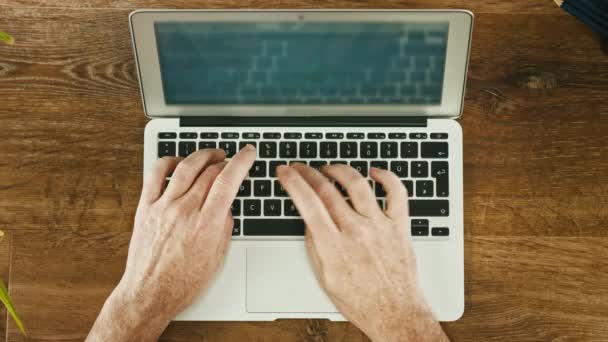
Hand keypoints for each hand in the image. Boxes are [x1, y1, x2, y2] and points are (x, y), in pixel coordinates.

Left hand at [87, 146, 255, 341]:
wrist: (150, 293)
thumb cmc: (183, 282)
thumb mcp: (217, 257)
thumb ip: (225, 227)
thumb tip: (227, 207)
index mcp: (207, 224)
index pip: (228, 181)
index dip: (241, 161)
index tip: (248, 153)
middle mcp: (185, 211)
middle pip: (209, 172)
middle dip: (225, 161)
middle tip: (230, 160)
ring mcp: (163, 207)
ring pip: (185, 167)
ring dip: (201, 155)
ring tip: (211, 155)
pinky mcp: (146, 207)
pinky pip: (155, 174)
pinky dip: (169, 161)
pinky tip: (178, 161)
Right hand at [277, 163, 446, 341]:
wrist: (396, 314)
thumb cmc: (362, 302)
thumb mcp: (325, 278)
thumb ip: (315, 246)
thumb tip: (309, 222)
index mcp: (334, 246)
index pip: (307, 203)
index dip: (293, 182)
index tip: (285, 172)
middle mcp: (356, 231)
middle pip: (326, 190)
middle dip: (307, 172)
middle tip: (300, 167)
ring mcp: (379, 226)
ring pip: (357, 184)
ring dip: (339, 170)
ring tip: (329, 169)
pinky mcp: (399, 226)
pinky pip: (396, 192)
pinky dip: (386, 177)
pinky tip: (374, 172)